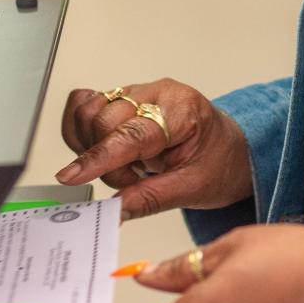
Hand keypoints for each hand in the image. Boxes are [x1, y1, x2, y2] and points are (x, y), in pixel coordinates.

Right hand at [56, 79, 251, 220]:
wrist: (230, 150)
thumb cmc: (220, 162)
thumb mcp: (194, 188)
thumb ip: (151, 199)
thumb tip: (116, 210)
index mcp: (181, 110)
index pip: (129, 133)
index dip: (98, 158)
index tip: (73, 176)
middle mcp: (155, 93)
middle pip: (102, 121)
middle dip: (106, 161)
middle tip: (133, 180)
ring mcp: (136, 93)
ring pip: (87, 112)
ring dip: (94, 147)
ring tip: (127, 166)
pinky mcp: (121, 99)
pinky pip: (85, 109)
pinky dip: (84, 133)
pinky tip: (106, 151)